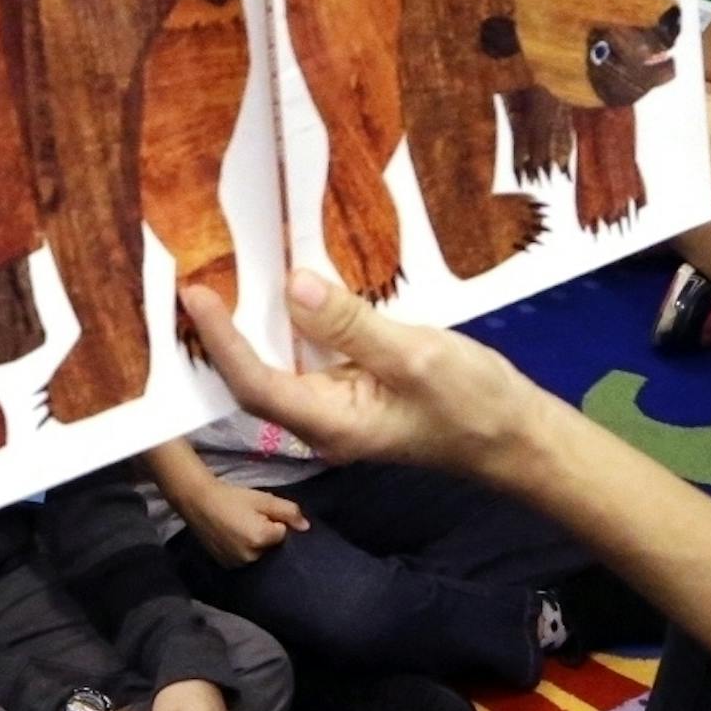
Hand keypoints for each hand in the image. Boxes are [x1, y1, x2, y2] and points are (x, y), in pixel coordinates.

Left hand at [180, 272, 543, 480]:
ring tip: (227, 276)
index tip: (195, 295)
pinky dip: (294, 325)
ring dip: (255, 327)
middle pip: (256, 380)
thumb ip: (350, 324)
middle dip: (222, 336)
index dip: (221, 341)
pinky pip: (312, 358)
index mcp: (330, 423)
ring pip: (282, 367)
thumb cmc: (471, 402)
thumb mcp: (415, 356)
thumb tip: (292, 286)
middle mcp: (323, 421)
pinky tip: (289, 290)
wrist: (515, 434)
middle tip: (195, 279)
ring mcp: (339, 407)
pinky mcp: (356, 389)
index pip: (256, 383)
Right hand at [185, 479, 306, 569]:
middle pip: (272, 547)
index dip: (275, 521)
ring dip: (256, 544)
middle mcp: (251, 557)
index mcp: (261, 539)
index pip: (283, 534)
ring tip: (241, 527)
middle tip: (251, 518)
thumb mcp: (264, 499)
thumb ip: (289, 511)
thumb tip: (306, 527)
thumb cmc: (233, 498)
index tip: (262, 513)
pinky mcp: (227, 566)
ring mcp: (237, 564)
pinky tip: (233, 537)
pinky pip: (245, 560)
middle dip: (267, 534)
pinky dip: (244, 551)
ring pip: (259, 555)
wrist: (199, 502)